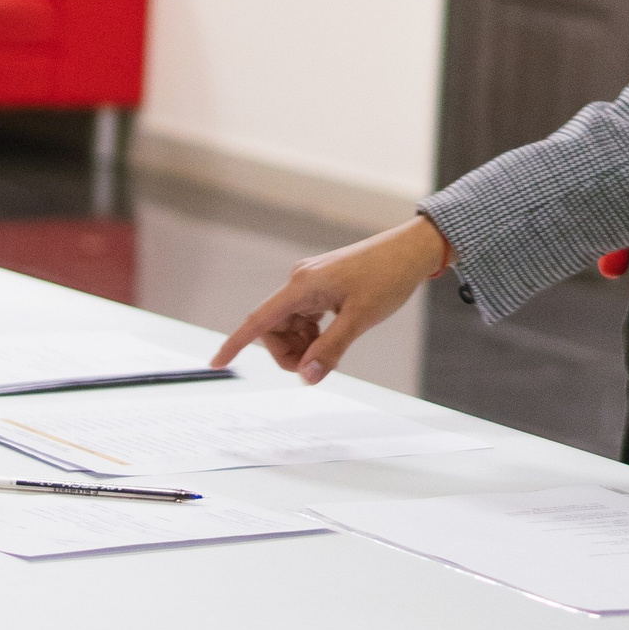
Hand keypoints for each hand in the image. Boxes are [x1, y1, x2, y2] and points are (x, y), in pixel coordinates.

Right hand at [211, 214, 446, 384]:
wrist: (412, 251)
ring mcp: (311, 283)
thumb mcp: (360, 319)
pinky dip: (313, 335)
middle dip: (288, 353)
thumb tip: (306, 378)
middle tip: (316, 368)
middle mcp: (300, 281)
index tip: (216, 363)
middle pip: (274, 328)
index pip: (258, 320)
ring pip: (290, 326)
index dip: (235, 343)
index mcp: (302, 286)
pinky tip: (333, 338)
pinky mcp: (323, 286)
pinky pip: (305, 318)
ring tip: (332, 351)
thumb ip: (330, 350)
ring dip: (303, 345)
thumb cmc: (388, 278)